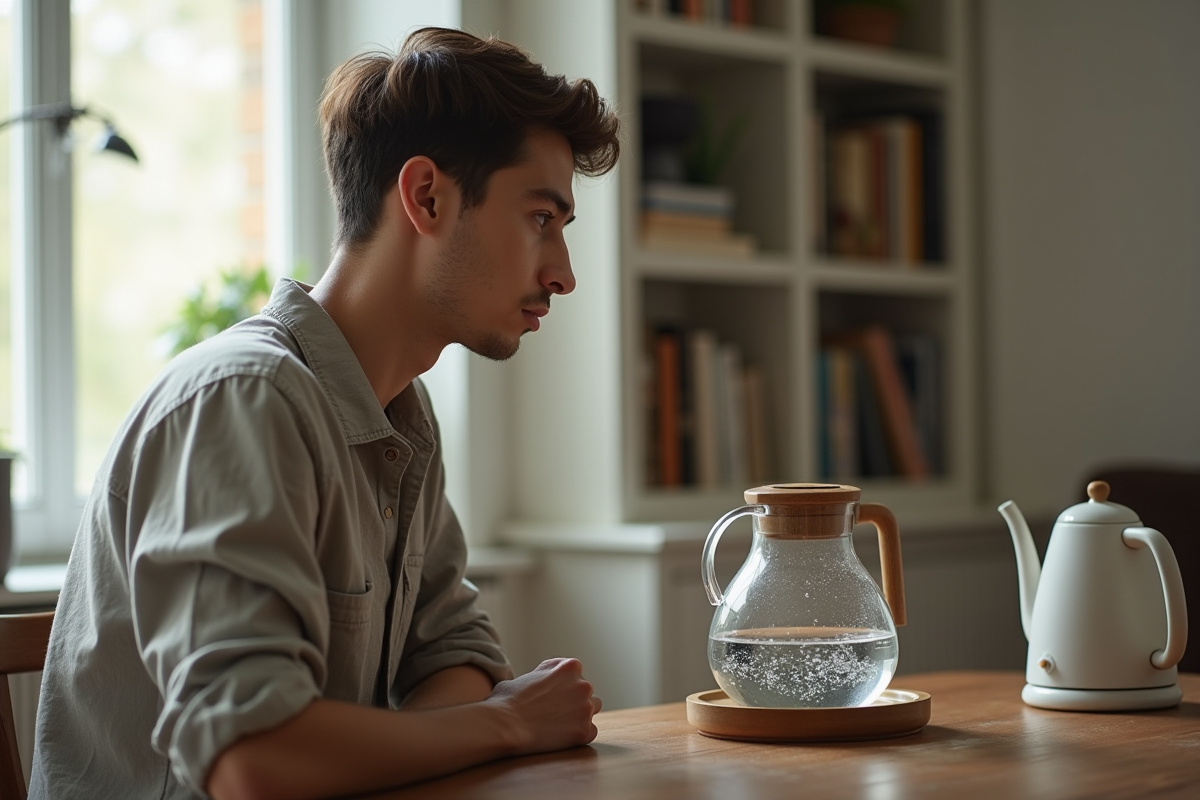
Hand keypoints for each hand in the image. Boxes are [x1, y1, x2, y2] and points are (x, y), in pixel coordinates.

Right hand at [484, 658, 601, 755]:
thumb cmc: (508, 700)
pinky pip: (590, 731)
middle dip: (573, 699)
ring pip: (592, 709)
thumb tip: (545, 683)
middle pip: (585, 691)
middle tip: (554, 710)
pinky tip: (560, 736)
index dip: (563, 685)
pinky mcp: (585, 731)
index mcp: (570, 667)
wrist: (505, 724)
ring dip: (580, 713)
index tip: (552, 694)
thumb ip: (545, 676)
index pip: (575, 674)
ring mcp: (586, 709)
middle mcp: (583, 685)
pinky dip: (578, 734)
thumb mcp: (527, 675)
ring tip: (559, 722)